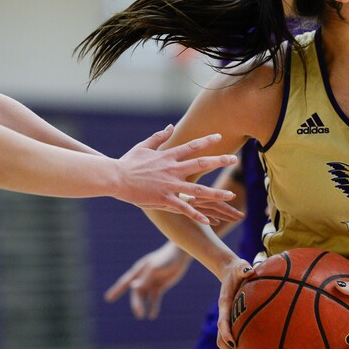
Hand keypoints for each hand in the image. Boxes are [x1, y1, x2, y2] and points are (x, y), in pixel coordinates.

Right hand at [104, 243, 191, 319]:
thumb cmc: (166, 258)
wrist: (179, 254)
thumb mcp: (155, 268)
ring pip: (143, 297)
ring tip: (141, 316)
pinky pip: (154, 298)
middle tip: (138, 314)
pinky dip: (153, 306)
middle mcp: (142, 277)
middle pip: (136, 293)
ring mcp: (151, 282)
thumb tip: (133, 287)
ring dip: (142, 306)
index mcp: (138, 270)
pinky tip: (152, 315)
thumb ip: (145, 278)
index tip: (108, 299)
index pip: (124, 282)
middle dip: (135, 304)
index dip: (116, 290)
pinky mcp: (160, 286)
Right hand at [116, 125, 239, 224]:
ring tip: (230, 195)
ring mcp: (169, 185)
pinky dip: (196, 215)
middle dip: (219, 161)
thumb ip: (159, 137)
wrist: (115, 177)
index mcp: (168, 156)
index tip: (219, 136)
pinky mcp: (164, 199)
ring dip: (215, 192)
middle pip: (201, 164)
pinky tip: (208, 221)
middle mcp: (172, 169)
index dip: (206, 141)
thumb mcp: (144, 146)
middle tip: (234, 159)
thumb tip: (171, 126)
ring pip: (198, 189)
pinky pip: (184, 208)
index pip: (192, 146)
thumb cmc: (127, 162)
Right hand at [216, 258, 255, 348]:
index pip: (222, 320)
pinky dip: (238, 348)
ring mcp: (227, 318)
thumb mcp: (241, 266)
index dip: (225, 331)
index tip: (231, 341)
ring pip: (225, 341)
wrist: (230, 271)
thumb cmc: (238, 269)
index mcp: (225, 303)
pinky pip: (233, 337)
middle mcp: (224, 313)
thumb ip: (243, 268)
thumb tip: (249, 270)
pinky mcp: (233, 320)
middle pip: (221, 337)